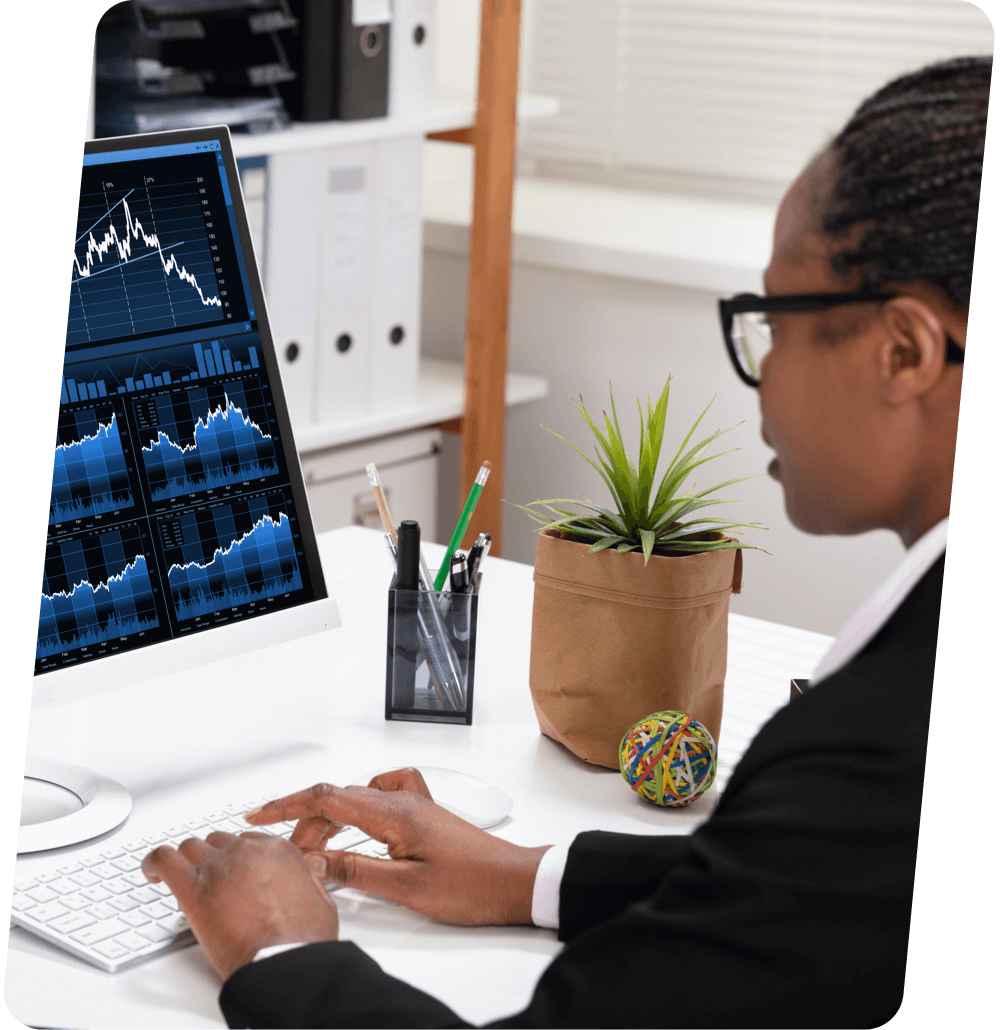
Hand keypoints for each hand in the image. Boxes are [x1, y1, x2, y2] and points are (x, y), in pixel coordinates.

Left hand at [141, 831, 339, 981]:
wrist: (282, 961)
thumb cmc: (301, 939)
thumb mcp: (321, 901)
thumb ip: (310, 880)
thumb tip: (307, 874)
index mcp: (278, 851)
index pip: (250, 840)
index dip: (239, 857)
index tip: (233, 871)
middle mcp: (247, 850)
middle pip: (219, 840)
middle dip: (213, 858)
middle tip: (209, 880)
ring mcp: (219, 866)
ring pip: (192, 845)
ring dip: (187, 860)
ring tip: (180, 875)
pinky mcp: (193, 888)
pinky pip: (163, 859)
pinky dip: (154, 862)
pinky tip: (152, 873)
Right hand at [245, 768, 550, 926]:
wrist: (513, 881)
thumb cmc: (471, 885)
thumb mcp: (406, 887)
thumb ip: (357, 870)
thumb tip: (316, 860)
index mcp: (394, 813)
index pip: (328, 797)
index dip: (288, 804)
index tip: (260, 813)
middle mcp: (403, 801)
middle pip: (339, 798)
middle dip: (306, 823)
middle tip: (292, 854)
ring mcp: (415, 805)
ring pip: (358, 798)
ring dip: (331, 819)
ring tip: (319, 848)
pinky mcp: (424, 815)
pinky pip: (384, 795)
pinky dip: (362, 805)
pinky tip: (361, 823)